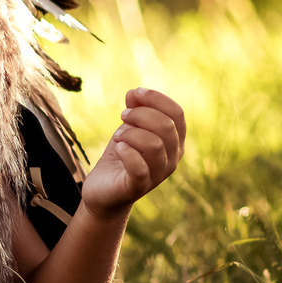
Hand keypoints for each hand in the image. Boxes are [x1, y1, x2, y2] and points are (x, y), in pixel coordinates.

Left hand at [81, 88, 185, 214]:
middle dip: (141, 114)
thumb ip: (134, 109)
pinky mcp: (139, 187)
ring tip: (117, 136)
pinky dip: (127, 152)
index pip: (177, 113)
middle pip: (166, 127)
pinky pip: (139, 167)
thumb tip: (135, 93)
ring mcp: (158, 175)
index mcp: (175, 141)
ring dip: (131, 133)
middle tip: (123, 116)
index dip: (156, 98)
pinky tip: (118, 148)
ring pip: (154, 145)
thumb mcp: (128, 128)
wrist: (104, 189)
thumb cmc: (121, 156)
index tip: (135, 93)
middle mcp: (172, 158)